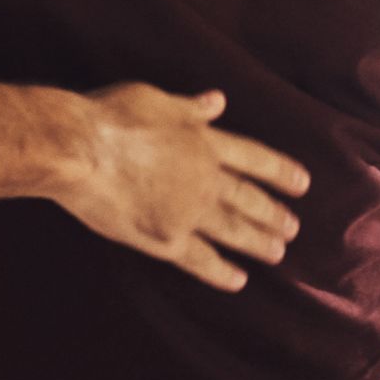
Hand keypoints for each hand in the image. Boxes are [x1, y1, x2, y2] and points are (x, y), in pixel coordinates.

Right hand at [47, 84, 307, 288]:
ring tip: (278, 252)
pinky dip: (222, 271)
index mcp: (204, 142)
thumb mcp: (156, 100)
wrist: (76, 150)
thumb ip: (190, 107)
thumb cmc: (109, 117)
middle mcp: (205, 178)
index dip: (280, 172)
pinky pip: (201, 260)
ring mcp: (189, 212)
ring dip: (259, 242)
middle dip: (274, 214)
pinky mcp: (165, 239)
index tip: (303, 184)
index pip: (255, 158)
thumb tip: (217, 100)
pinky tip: (238, 280)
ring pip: (234, 231)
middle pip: (249, 199)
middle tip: (293, 228)